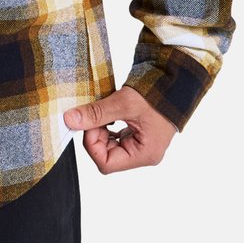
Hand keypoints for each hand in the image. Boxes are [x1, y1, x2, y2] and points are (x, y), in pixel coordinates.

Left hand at [63, 85, 177, 173]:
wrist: (173, 80)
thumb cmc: (156, 93)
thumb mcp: (124, 103)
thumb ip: (96, 113)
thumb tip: (70, 120)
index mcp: (144, 154)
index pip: (106, 163)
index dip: (92, 144)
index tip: (90, 123)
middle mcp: (144, 155)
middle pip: (107, 156)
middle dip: (95, 135)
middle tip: (94, 114)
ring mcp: (141, 146)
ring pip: (110, 147)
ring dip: (100, 130)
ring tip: (103, 112)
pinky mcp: (138, 136)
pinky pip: (116, 138)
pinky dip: (107, 127)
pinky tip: (108, 114)